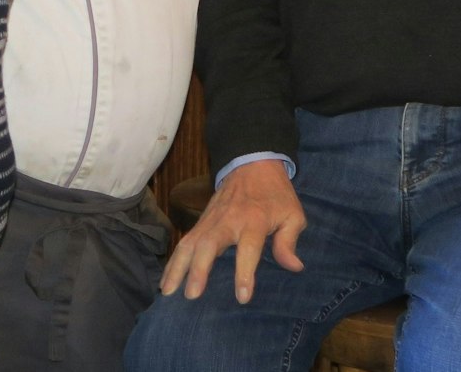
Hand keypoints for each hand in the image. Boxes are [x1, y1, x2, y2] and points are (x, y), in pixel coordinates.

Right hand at [160, 159, 304, 303]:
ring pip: (190, 243)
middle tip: (192, 295)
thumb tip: (294, 267)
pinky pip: (184, 242)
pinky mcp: (200, 222)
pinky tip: (166, 282)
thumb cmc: (276, 195)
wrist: (253, 163)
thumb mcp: (293, 214)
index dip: (245, 272)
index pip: (248, 248)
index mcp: (255, 220)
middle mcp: (229, 220)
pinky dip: (173, 262)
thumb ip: (289, 242)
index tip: (242, 297)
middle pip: (209, 244)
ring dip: (178, 267)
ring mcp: (211, 220)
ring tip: (168, 293)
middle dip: (199, 269)